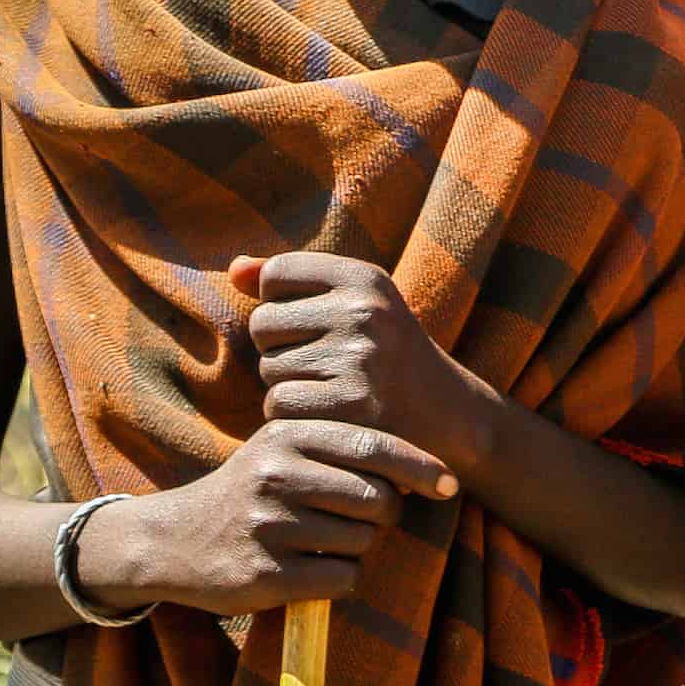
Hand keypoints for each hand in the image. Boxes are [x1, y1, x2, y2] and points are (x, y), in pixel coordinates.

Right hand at [78, 419, 454, 616]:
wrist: (174, 541)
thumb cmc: (251, 491)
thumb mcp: (283, 450)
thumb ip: (341, 447)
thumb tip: (424, 468)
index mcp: (287, 435)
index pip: (373, 446)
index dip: (420, 467)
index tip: (450, 484)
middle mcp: (277, 474)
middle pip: (377, 499)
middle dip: (384, 514)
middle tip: (363, 519)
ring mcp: (269, 524)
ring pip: (363, 541)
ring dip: (358, 548)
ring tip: (322, 541)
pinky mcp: (265, 573)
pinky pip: (341, 578)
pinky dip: (341, 578)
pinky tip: (312, 569)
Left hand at [232, 252, 494, 471]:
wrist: (449, 416)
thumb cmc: (389, 353)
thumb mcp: (357, 304)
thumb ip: (294, 281)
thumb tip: (234, 268)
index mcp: (365, 277)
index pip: (275, 275)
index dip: (280, 304)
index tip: (312, 325)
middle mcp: (363, 311)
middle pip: (263, 323)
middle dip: (279, 348)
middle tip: (320, 363)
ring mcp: (358, 359)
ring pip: (267, 368)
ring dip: (287, 385)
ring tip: (330, 388)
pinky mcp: (350, 406)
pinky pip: (279, 406)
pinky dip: (293, 417)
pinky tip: (327, 415)